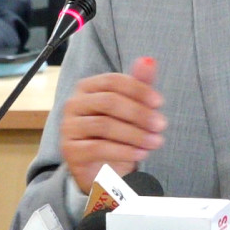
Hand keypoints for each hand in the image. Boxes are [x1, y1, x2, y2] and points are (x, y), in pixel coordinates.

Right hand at [60, 56, 165, 192]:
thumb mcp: (131, 108)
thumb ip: (139, 84)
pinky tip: (141, 153)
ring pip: (104, 125)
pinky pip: (98, 148)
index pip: (113, 81)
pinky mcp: (70, 150)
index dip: (138, 90)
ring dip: (135, 134)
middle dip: (139, 113)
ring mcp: (69, 127)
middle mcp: (74, 104)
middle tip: (161, 124)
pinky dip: (124, 151)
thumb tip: (149, 60)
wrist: (101, 168)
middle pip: (109, 101)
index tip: (159, 102)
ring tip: (155, 142)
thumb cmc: (116, 134)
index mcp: (87, 87)